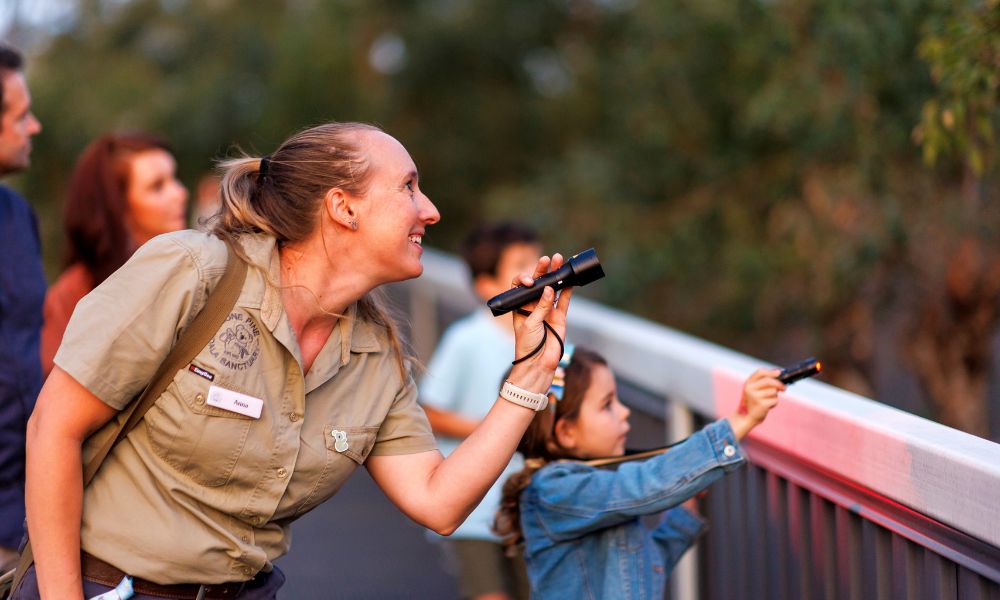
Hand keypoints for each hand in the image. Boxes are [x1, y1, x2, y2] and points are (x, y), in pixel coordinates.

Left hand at [506, 254, 573, 391]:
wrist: (538, 364)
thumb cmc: (527, 345)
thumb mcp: (530, 324)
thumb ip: (541, 307)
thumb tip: (550, 289)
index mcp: (520, 306)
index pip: (521, 286)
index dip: (525, 279)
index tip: (531, 281)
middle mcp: (533, 306)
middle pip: (538, 283)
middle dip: (542, 270)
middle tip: (548, 260)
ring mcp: (547, 310)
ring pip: (553, 288)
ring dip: (556, 275)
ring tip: (560, 261)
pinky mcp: (560, 317)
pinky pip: (564, 300)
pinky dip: (568, 289)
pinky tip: (570, 278)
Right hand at [728, 368, 783, 439]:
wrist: (747, 417)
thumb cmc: (754, 401)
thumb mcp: (754, 390)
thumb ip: (764, 382)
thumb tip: (779, 374)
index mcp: (748, 383)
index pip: (760, 372)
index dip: (771, 372)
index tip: (779, 373)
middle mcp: (750, 389)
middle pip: (769, 381)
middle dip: (779, 384)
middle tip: (784, 388)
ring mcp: (755, 397)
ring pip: (773, 391)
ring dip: (775, 396)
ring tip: (768, 400)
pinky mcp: (761, 405)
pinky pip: (774, 400)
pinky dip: (774, 403)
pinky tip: (768, 406)